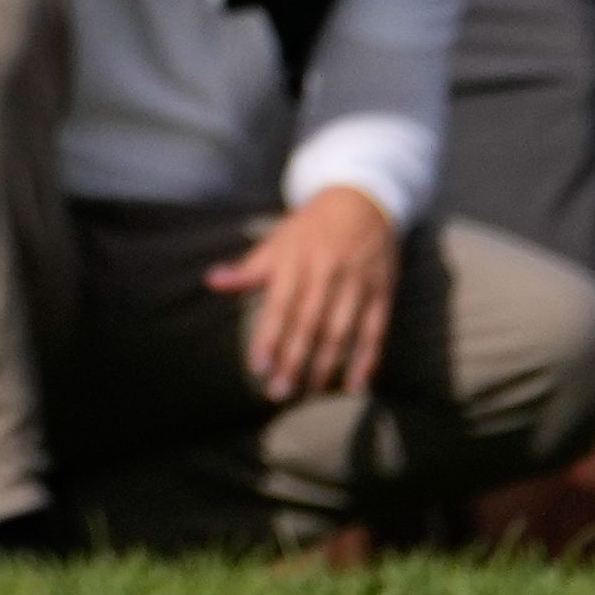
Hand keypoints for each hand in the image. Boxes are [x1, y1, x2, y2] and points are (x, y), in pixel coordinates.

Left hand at [209, 183, 398, 400]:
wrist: (361, 202)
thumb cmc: (309, 228)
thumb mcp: (276, 242)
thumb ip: (249, 269)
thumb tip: (212, 281)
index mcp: (295, 262)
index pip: (280, 306)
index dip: (269, 337)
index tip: (258, 367)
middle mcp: (326, 275)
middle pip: (309, 325)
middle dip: (294, 360)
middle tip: (279, 391)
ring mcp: (357, 285)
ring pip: (341, 332)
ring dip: (326, 366)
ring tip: (310, 392)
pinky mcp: (382, 293)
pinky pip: (375, 332)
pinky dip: (367, 360)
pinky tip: (356, 384)